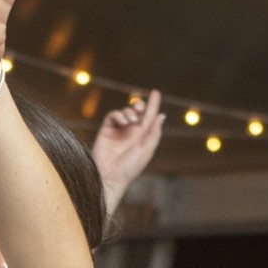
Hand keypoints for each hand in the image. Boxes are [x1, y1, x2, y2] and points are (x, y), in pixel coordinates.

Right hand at [92, 90, 164, 213]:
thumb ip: (154, 133)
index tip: (156, 92)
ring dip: (129, 112)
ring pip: (125, 112)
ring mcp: (118, 131)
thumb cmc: (129, 167)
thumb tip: (161, 116)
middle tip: (139, 108)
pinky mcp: (106, 130)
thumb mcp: (146, 150)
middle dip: (139, 105)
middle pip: (137, 112)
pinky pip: (113, 115)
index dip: (153, 104)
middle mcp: (130, 132)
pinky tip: (122, 122)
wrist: (109, 175)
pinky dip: (119, 115)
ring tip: (130, 121)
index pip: (149, 117)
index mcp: (142, 137)